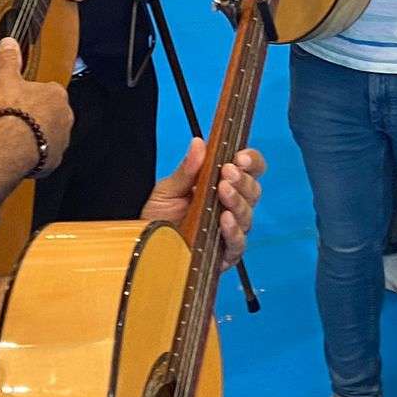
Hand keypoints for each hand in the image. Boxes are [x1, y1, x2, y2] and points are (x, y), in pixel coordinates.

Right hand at [0, 37, 73, 175]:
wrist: (14, 144)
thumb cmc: (13, 111)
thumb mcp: (7, 80)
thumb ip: (9, 61)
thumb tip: (9, 42)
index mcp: (57, 95)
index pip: (50, 91)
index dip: (35, 95)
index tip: (23, 100)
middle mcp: (66, 116)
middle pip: (53, 113)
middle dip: (40, 116)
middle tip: (20, 119)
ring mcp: (62, 139)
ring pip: (52, 134)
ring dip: (40, 135)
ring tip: (20, 138)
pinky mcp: (55, 158)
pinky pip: (47, 155)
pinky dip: (38, 154)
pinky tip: (23, 154)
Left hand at [141, 138, 266, 265]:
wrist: (144, 249)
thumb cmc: (159, 218)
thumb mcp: (168, 190)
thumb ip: (186, 169)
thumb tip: (198, 143)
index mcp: (221, 185)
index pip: (248, 169)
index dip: (250, 160)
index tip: (240, 157)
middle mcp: (230, 206)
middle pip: (253, 190)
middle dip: (243, 180)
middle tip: (227, 173)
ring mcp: (229, 230)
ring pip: (247, 214)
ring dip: (238, 201)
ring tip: (223, 192)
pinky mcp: (224, 254)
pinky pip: (238, 243)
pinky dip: (234, 230)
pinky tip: (224, 219)